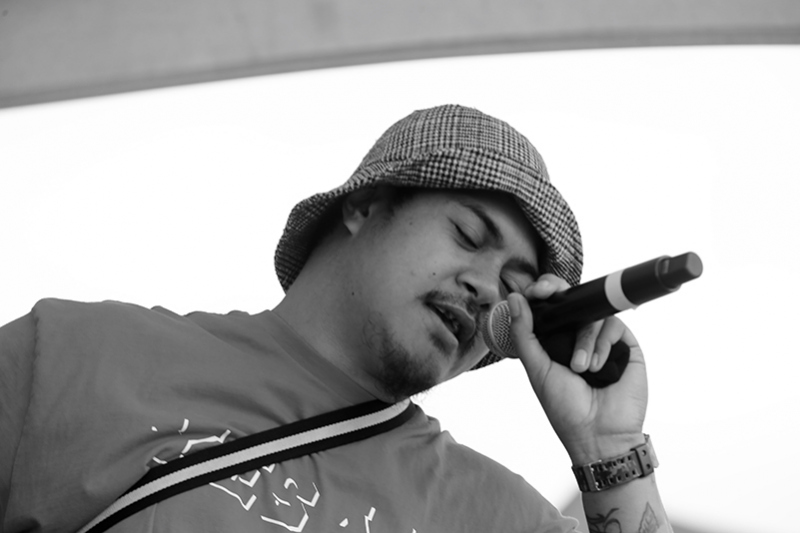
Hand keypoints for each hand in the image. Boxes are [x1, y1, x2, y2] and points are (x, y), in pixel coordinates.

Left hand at [507, 274, 648, 464]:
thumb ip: (524, 333)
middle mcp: (578, 336)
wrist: (599, 434)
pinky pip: (613, 325)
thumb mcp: (537, 369)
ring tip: (581, 368)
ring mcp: (603, 340)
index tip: (535, 290)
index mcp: (555, 341)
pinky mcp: (625, 346)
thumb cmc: (565, 408)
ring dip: (583, 340)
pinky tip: (598, 368)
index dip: (541, 292)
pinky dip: (603, 344)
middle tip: (549, 292)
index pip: (549, 307)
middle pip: (572, 301)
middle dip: (559, 293)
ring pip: (592, 315)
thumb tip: (515, 298)